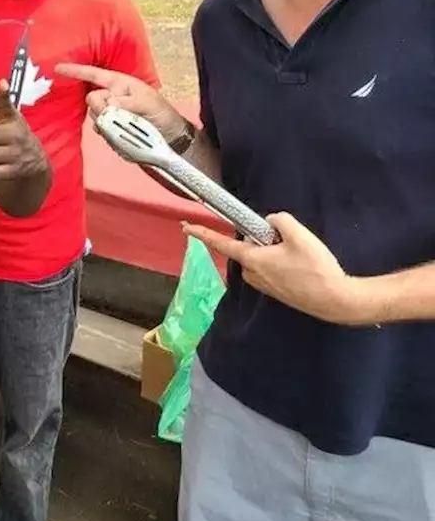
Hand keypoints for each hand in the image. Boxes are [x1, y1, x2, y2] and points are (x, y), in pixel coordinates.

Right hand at [53, 62, 188, 140]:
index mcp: (120, 84)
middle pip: (92, 100)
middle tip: (121, 117)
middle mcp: (112, 98)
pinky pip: (101, 132)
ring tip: (131, 128)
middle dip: (102, 109)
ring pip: (95, 118)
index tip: (57, 68)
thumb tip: (108, 106)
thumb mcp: (148, 104)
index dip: (76, 71)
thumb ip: (127, 104)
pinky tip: (126, 138)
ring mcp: (111, 115)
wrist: (171, 139)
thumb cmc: (162, 114)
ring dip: (109, 125)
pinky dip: (112, 136)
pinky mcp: (111, 131)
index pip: (94, 75)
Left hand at [183, 213, 369, 324]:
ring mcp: (263, 285)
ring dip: (275, 253)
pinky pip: (272, 269)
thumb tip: (271, 222)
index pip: (221, 243)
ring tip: (302, 257)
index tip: (186, 227)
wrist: (334, 300)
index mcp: (252, 259)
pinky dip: (283, 264)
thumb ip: (280, 221)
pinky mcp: (275, 292)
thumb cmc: (315, 268)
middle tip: (290, 241)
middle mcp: (252, 274)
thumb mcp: (299, 235)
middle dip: (265, 240)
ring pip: (262, 259)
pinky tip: (303, 267)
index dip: (203, 233)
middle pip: (249, 248)